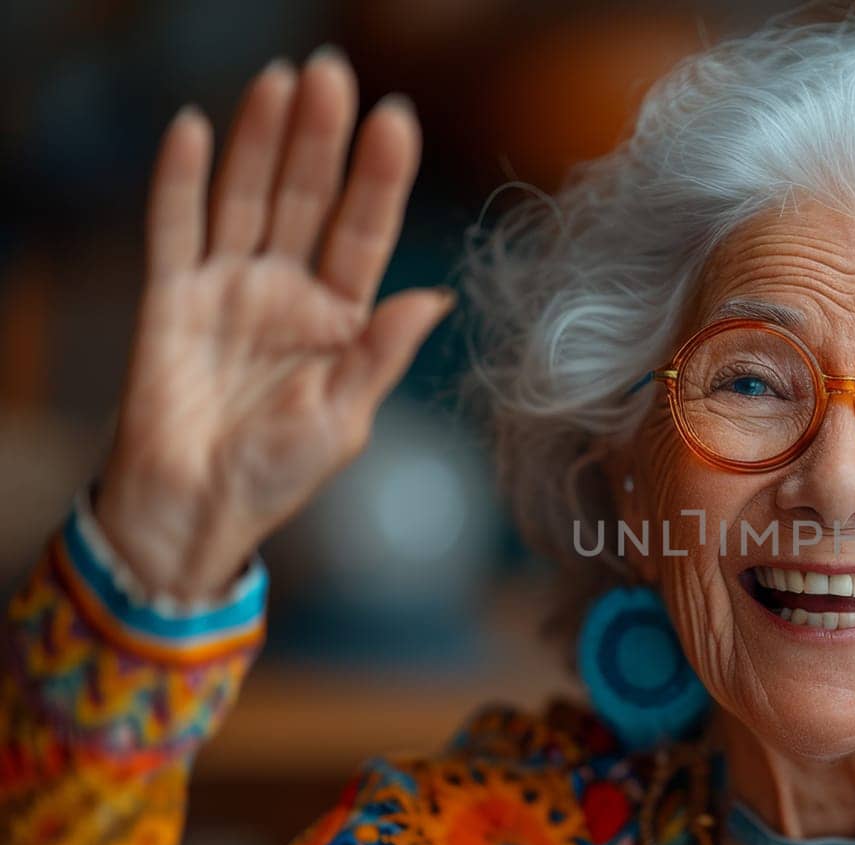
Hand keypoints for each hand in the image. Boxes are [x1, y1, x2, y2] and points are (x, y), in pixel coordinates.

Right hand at [97, 49, 452, 599]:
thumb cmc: (279, 475)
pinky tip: (195, 129)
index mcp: (342, 316)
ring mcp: (228, 287)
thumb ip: (381, 354)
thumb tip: (435, 297)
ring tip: (277, 81)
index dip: (379, 177)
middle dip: (320, 136)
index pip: (364, 231)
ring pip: (246, 197)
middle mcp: (288, 289)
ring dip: (259, 138)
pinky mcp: (172, 298)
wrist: (196, 512)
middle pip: (307, 197)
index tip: (395, 121)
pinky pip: (175, 229)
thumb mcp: (345, 419)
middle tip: (331, 73)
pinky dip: (180, 181)